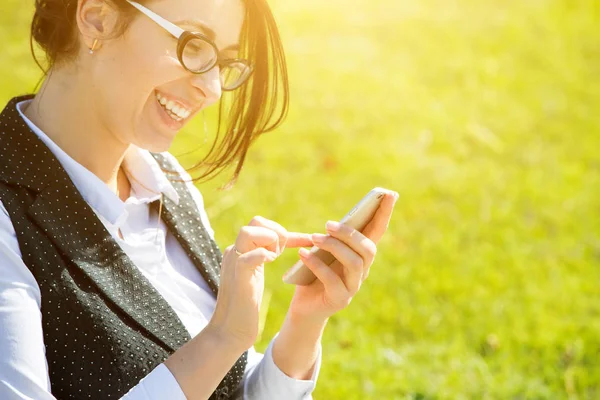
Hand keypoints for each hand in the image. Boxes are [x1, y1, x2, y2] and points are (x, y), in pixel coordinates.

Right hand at [208, 216, 312, 348]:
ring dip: (270, 241)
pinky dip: (263, 255)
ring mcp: (234, 261)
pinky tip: (271, 263)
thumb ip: (261, 258)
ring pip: (249, 231)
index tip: (306, 240)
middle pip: (255, 221)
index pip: (261, 225)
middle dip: (276, 232)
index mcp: (240, 250)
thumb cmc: (245, 307)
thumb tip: (275, 247)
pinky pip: (249, 255)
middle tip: (283, 253)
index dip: (285, 231)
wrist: (229, 331)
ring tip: (275, 258)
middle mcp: (234, 251)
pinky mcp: (237, 275)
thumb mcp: (255, 275)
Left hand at [288, 191, 398, 321]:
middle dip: (350, 234)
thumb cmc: (313, 276)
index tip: (389, 194)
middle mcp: (361, 272)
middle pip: (368, 249)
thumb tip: (334, 224)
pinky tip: (303, 255)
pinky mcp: (339, 300)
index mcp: (359, 256)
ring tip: (314, 238)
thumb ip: (331, 240)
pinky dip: (316, 264)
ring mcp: (353, 287)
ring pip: (354, 263)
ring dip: (333, 247)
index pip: (377, 232)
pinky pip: (332, 279)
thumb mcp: (322, 253)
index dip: (384, 214)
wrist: (304, 309)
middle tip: (327, 224)